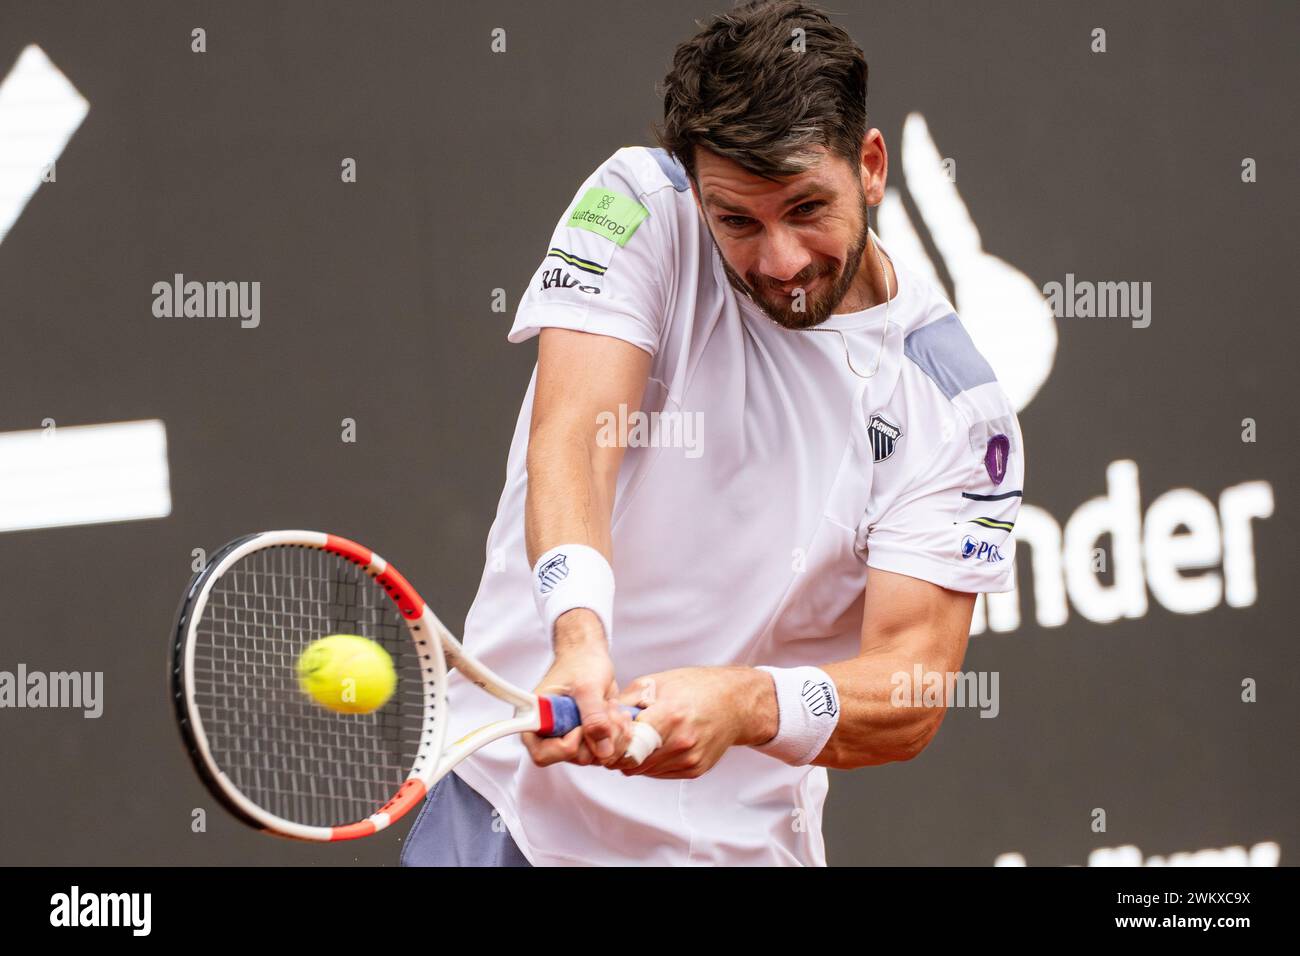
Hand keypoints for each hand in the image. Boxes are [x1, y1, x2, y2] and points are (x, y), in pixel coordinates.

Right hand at [522, 608, 634, 768]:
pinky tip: (618, 714)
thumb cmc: (581, 664)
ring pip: (595, 755)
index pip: (543, 755)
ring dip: (611, 734)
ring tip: (613, 707)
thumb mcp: (587, 687)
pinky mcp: (589, 738)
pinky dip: (618, 734)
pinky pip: (607, 749)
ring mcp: (572, 738)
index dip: (565, 747)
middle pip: (575, 757)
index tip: (580, 726)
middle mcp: (551, 734)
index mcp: (537, 721)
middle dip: (597, 736)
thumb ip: (593, 717)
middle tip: (606, 709)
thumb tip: (603, 750)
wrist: (590, 655)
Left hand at [606, 666, 776, 778]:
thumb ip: (626, 702)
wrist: (735, 702)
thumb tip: (601, 719)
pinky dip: (651, 762)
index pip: (626, 745)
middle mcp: (681, 742)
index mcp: (669, 716)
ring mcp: (689, 759)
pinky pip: (659, 773)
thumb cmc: (695, 687)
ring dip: (634, 758)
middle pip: (631, 762)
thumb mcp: (656, 682)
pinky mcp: (694, 770)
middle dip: (618, 752)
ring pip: (643, 771)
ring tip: (638, 737)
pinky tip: (657, 744)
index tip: (606, 735)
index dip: (610, 742)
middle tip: (617, 737)